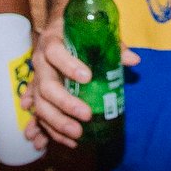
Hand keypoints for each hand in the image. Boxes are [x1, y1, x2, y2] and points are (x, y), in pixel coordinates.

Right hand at [20, 13, 138, 150]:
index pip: (55, 52)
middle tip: (86, 115)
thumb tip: (134, 60)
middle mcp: (40, 61)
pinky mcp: (38, 95)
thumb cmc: (78, 31)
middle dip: (64, 103)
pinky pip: (41, 116)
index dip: (68, 65)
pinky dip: (53, 131)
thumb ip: (112, 45)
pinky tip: (69, 141)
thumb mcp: (93, 32)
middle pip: (45, 85)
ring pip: (40, 104)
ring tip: (77, 134)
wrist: (58, 29)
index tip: (88, 77)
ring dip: (57, 122)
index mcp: (52, 41)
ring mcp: (37, 79)